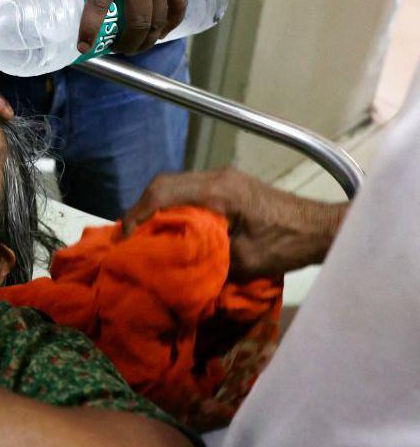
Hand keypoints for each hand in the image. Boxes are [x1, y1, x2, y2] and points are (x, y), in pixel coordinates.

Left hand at [64, 0, 188, 54]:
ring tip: (135, 47)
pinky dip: (171, 24)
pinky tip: (161, 33)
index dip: (91, 29)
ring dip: (148, 40)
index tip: (83, 46)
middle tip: (116, 49)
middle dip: (128, 44)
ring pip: (159, 19)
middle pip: (139, 21)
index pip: (99, 4)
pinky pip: (178, 5)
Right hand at [122, 168, 347, 277]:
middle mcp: (217, 177)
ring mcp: (223, 178)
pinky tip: (169, 227)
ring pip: (174, 184)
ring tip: (144, 234)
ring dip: (155, 206)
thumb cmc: (286, 246)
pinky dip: (171, 205)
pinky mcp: (229, 185)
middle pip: (163, 183)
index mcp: (218, 191)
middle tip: (128, 237)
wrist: (321, 230)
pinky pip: (189, 189)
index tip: (126, 238)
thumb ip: (206, 259)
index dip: (137, 214)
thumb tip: (173, 268)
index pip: (163, 193)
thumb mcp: (242, 262)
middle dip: (140, 209)